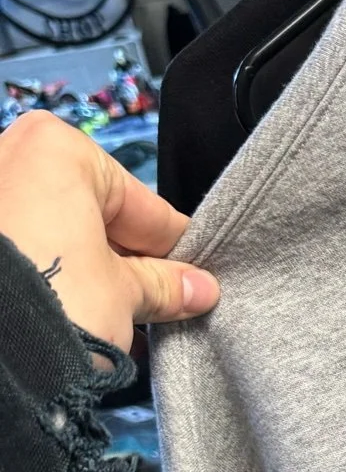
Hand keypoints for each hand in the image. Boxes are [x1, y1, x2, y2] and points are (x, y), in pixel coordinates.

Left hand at [0, 112, 217, 357]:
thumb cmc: (54, 299)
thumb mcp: (124, 295)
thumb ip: (162, 285)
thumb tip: (199, 288)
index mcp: (58, 148)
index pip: (142, 205)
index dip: (174, 248)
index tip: (195, 277)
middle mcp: (9, 156)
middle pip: (93, 217)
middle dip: (124, 263)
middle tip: (157, 306)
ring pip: (55, 236)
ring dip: (86, 276)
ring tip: (117, 322)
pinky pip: (23, 252)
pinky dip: (49, 280)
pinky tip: (74, 319)